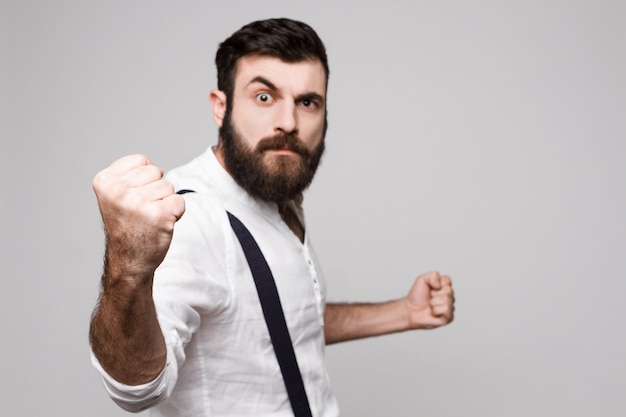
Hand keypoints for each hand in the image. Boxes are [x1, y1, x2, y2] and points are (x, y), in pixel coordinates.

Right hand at [93, 154, 184, 278]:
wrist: (129, 261)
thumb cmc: (127, 225)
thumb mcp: (115, 195)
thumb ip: (128, 175)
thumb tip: (150, 164)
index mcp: (105, 181)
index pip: (142, 160)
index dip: (144, 179)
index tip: (132, 199)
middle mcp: (118, 191)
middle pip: (156, 171)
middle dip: (155, 189)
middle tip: (142, 211)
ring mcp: (138, 203)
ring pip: (169, 186)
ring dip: (165, 202)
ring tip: (150, 218)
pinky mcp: (158, 215)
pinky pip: (180, 201)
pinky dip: (176, 212)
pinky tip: (161, 224)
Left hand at [406, 271, 454, 328]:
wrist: (411, 310)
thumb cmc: (417, 296)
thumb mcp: (421, 280)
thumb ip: (433, 276)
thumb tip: (440, 285)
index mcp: (444, 286)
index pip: (447, 280)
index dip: (436, 283)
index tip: (430, 287)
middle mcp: (449, 296)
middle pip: (448, 290)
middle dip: (434, 294)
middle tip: (429, 297)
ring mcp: (450, 307)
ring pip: (447, 300)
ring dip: (434, 303)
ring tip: (430, 305)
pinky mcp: (448, 317)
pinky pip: (446, 310)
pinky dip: (436, 311)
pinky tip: (433, 312)